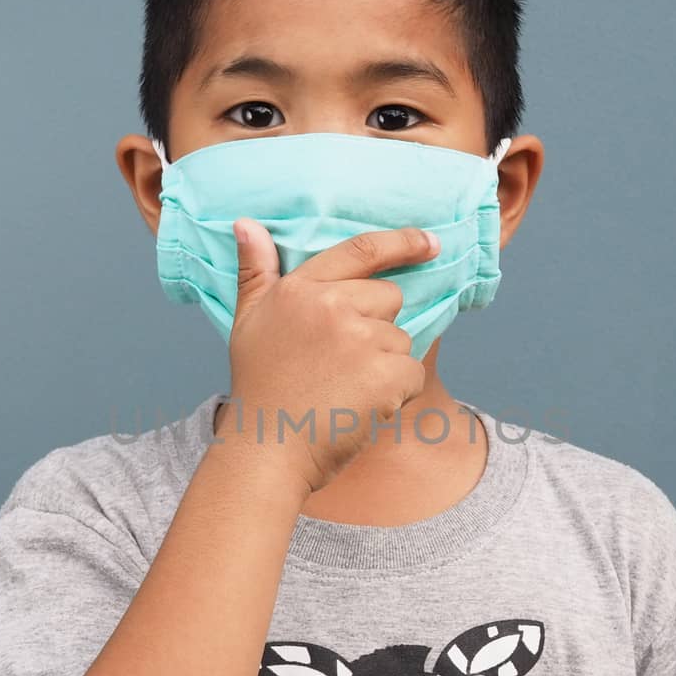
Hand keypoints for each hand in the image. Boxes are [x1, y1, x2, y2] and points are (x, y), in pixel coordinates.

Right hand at [223, 219, 438, 495]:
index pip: (361, 251)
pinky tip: (361, 408)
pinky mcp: (384, 373)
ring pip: (400, 340)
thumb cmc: (259, 388)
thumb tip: (246, 224)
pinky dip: (396, 394)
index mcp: (300, 288)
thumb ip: (255, 271)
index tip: (430, 242)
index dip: (402, 242)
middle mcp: (330, 305)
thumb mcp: (248, 321)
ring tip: (344, 392)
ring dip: (384, 366)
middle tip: (340, 366)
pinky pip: (412, 373)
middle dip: (377, 328)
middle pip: (389, 298)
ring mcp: (359, 338)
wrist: (267, 451)